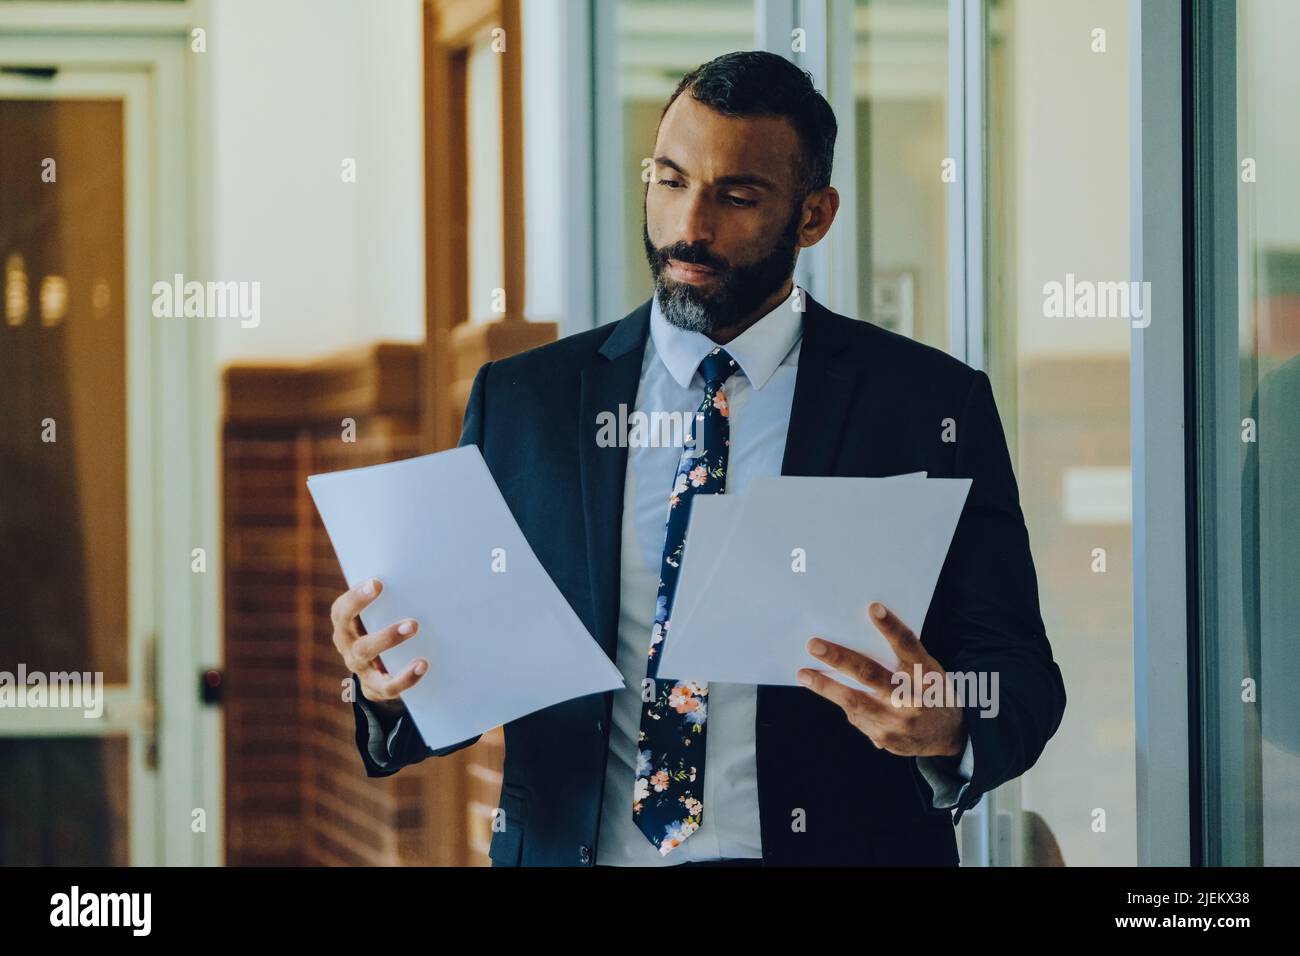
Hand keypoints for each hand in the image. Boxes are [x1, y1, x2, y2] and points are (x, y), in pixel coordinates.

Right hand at [330, 577, 426, 715]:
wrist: (375, 667)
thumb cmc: (380, 624)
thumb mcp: (378, 610)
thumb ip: (391, 594)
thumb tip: (423, 563)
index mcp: (345, 623)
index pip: (343, 611)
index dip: (357, 597)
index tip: (378, 583)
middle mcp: (348, 645)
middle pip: (358, 641)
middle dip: (384, 632)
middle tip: (413, 623)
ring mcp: (360, 668)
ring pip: (369, 659)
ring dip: (391, 645)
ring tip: (416, 634)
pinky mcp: (374, 687)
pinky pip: (388, 686)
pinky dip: (405, 677)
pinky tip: (422, 665)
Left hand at [796, 602, 965, 758]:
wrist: (951, 737)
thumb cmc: (933, 693)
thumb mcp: (929, 670)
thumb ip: (904, 656)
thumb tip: (865, 633)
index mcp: (927, 676)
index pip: (909, 646)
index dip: (891, 627)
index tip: (874, 608)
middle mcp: (913, 699)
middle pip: (872, 674)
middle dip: (839, 658)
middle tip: (814, 644)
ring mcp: (898, 723)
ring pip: (854, 700)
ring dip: (826, 686)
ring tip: (804, 673)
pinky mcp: (885, 739)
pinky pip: (856, 716)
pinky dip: (843, 702)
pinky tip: (831, 692)